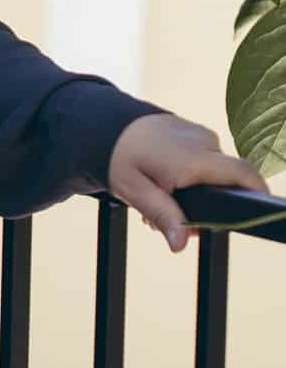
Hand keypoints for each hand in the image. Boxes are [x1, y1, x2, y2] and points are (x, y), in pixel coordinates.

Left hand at [107, 112, 273, 252]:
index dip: (258, 191)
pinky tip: (165, 183)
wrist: (106, 124)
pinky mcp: (196, 135)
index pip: (242, 173)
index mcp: (193, 158)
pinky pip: (205, 160)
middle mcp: (204, 143)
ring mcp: (202, 136)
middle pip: (228, 180)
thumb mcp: (135, 191)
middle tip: (173, 222)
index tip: (260, 211)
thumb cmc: (119, 157)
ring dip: (195, 192)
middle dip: (210, 206)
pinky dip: (191, 176)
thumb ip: (162, 215)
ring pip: (214, 172)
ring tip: (160, 201)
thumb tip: (181, 244)